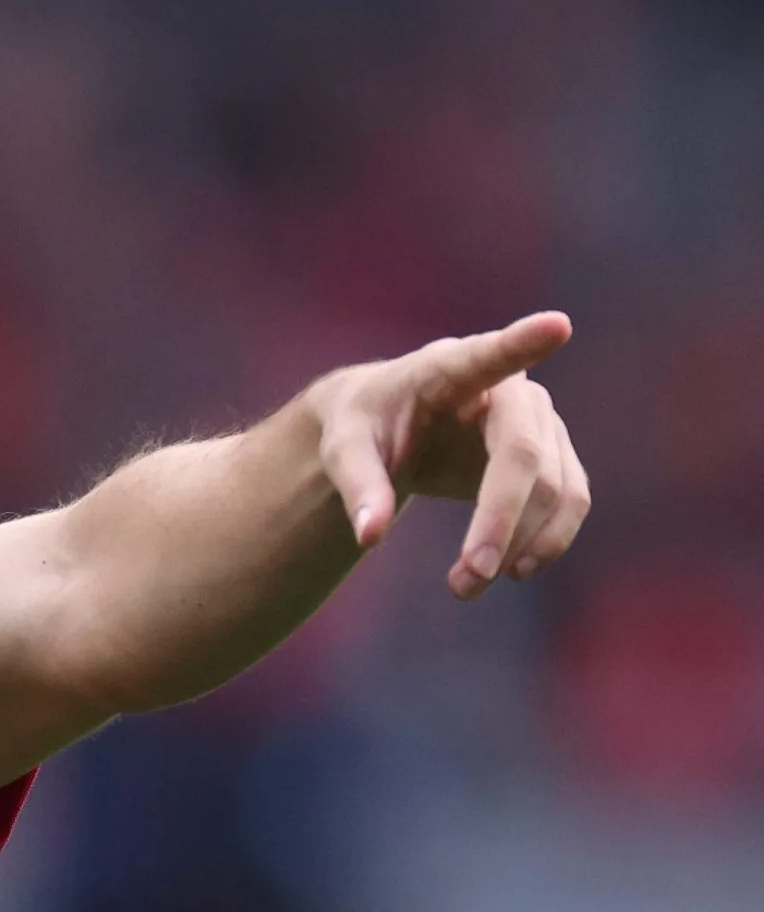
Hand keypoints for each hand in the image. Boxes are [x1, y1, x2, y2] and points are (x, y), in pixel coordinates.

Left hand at [311, 311, 590, 599]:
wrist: (391, 428)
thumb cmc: (364, 425)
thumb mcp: (343, 447)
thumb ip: (357, 485)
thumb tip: (369, 536)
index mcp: (450, 368)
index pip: (488, 354)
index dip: (522, 342)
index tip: (557, 326)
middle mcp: (509, 389)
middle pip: (523, 454)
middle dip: (501, 519)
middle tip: (470, 577)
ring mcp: (540, 423)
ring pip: (555, 486)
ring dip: (523, 543)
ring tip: (467, 586)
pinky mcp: (553, 457)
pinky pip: (569, 500)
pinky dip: (547, 541)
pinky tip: (514, 569)